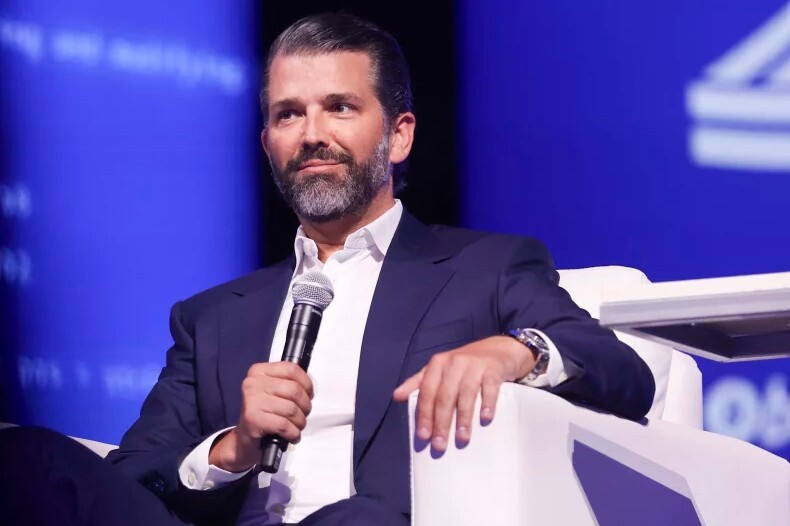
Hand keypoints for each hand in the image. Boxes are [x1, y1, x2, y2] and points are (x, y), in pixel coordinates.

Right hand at [209, 361, 312, 471]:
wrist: (245, 438)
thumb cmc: (264, 412)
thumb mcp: (274, 391)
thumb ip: (289, 382)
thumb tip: (309, 386)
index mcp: (259, 371)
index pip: (291, 369)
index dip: (307, 383)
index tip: (309, 395)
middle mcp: (253, 383)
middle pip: (294, 390)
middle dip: (305, 405)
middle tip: (303, 414)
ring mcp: (251, 401)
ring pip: (291, 409)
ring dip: (300, 421)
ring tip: (297, 426)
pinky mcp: (253, 419)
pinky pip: (284, 425)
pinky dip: (293, 433)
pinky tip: (292, 435)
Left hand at [392, 335, 534, 450]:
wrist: (498, 350)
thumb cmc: (464, 365)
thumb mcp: (439, 370)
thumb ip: (418, 382)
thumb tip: (396, 396)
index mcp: (437, 364)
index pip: (427, 391)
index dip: (424, 414)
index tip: (423, 436)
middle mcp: (454, 362)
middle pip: (444, 395)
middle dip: (441, 422)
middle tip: (439, 445)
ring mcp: (474, 364)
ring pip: (466, 393)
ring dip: (463, 417)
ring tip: (462, 438)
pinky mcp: (493, 369)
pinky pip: (489, 387)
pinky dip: (487, 402)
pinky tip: (485, 418)